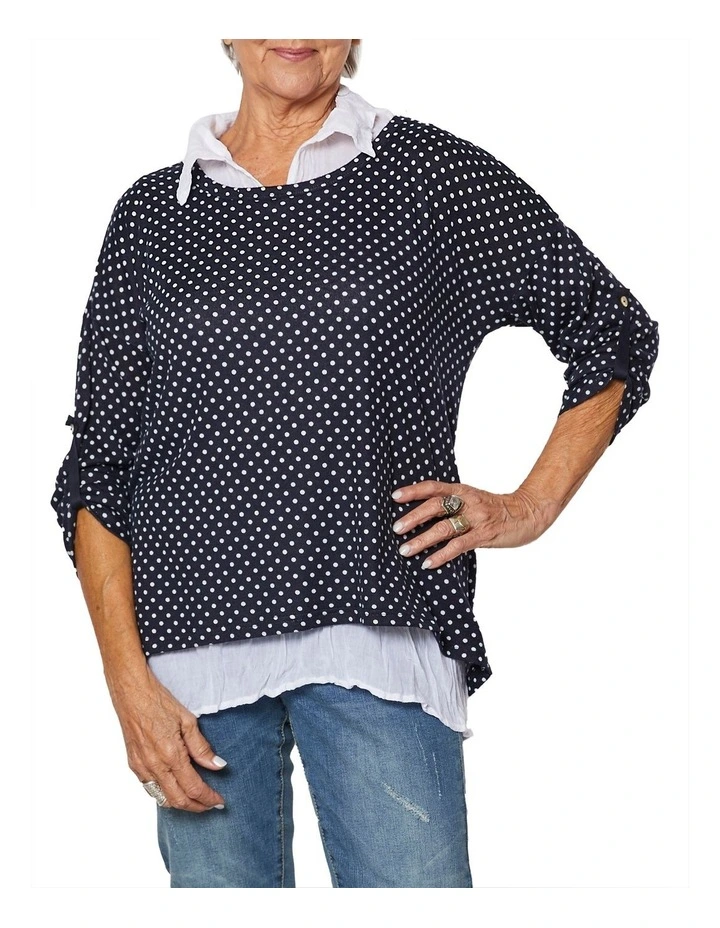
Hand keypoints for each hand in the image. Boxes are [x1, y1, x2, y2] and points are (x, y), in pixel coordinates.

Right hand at [106, 669, 227, 812]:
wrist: (131, 692)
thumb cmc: (159, 701)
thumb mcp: (188, 720)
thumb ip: (202, 747)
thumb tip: (217, 765)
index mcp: (170, 754)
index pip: (193, 788)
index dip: (208, 798)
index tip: (220, 801)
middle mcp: (154, 766)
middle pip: (178, 800)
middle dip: (197, 807)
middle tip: (211, 805)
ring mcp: (141, 767)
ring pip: (162, 798)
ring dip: (181, 804)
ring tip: (197, 801)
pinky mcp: (133, 764)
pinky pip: (150, 789)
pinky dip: (165, 794)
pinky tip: (175, 788)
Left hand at [390, 480, 554, 568]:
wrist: (528, 513)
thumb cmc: (496, 509)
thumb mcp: (473, 499)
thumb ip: (453, 503)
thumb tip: (423, 513)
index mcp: (463, 490)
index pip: (434, 487)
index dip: (414, 491)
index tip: (395, 497)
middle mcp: (468, 502)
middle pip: (435, 507)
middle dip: (413, 518)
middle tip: (395, 529)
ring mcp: (476, 519)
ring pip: (444, 528)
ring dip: (422, 540)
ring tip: (405, 550)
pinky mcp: (484, 535)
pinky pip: (459, 546)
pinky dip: (441, 555)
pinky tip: (428, 562)